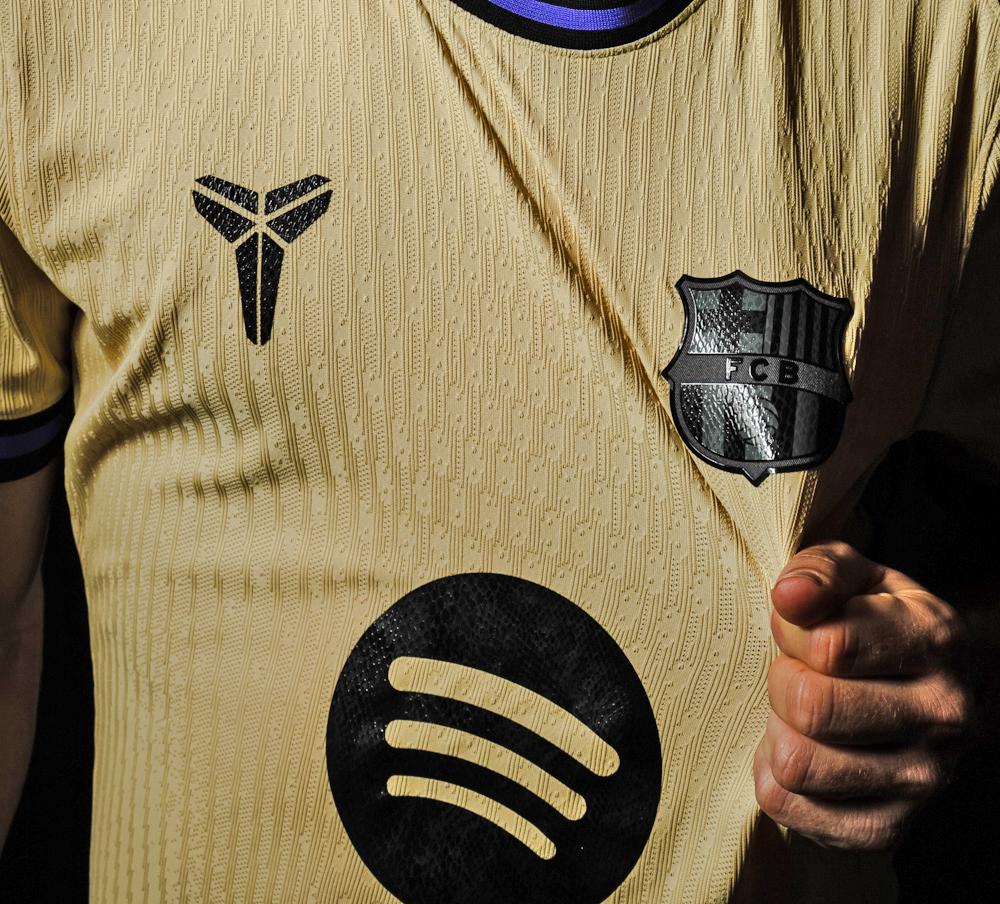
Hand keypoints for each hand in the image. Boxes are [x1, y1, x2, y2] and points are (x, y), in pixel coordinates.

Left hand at [753, 541, 971, 849]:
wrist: (922, 686)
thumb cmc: (873, 620)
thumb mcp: (853, 576)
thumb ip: (818, 572)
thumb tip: (789, 596)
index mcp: (937, 641)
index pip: (829, 645)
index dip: (791, 630)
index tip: (800, 626)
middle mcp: (944, 715)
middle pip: (810, 707)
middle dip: (781, 681)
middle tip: (796, 672)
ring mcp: (923, 780)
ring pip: (796, 763)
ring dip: (777, 731)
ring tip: (801, 713)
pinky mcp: (887, 828)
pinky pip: (787, 806)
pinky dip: (773, 776)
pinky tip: (803, 749)